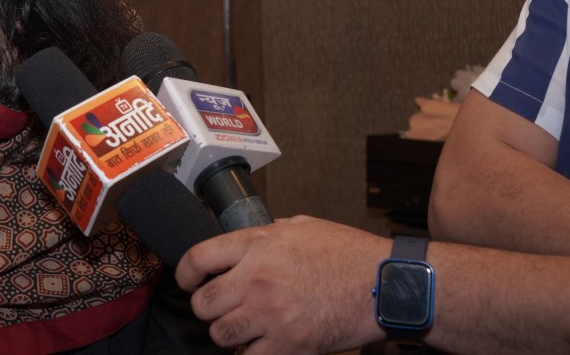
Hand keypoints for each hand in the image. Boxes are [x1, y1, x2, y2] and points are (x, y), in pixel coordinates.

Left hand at [174, 216, 390, 353]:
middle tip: (219, 307)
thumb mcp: (302, 227)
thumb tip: (248, 242)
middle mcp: (256, 278)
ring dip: (226, 332)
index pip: (197, 257)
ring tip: (241, 327)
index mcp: (258, 244)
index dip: (185, 273)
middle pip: (202, 302)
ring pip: (219, 333)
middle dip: (207, 306)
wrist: (384, 285)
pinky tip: (261, 345)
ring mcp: (270, 313)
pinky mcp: (288, 344)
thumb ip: (269, 233)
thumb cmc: (348, 254)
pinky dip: (250, 354)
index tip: (188, 282)